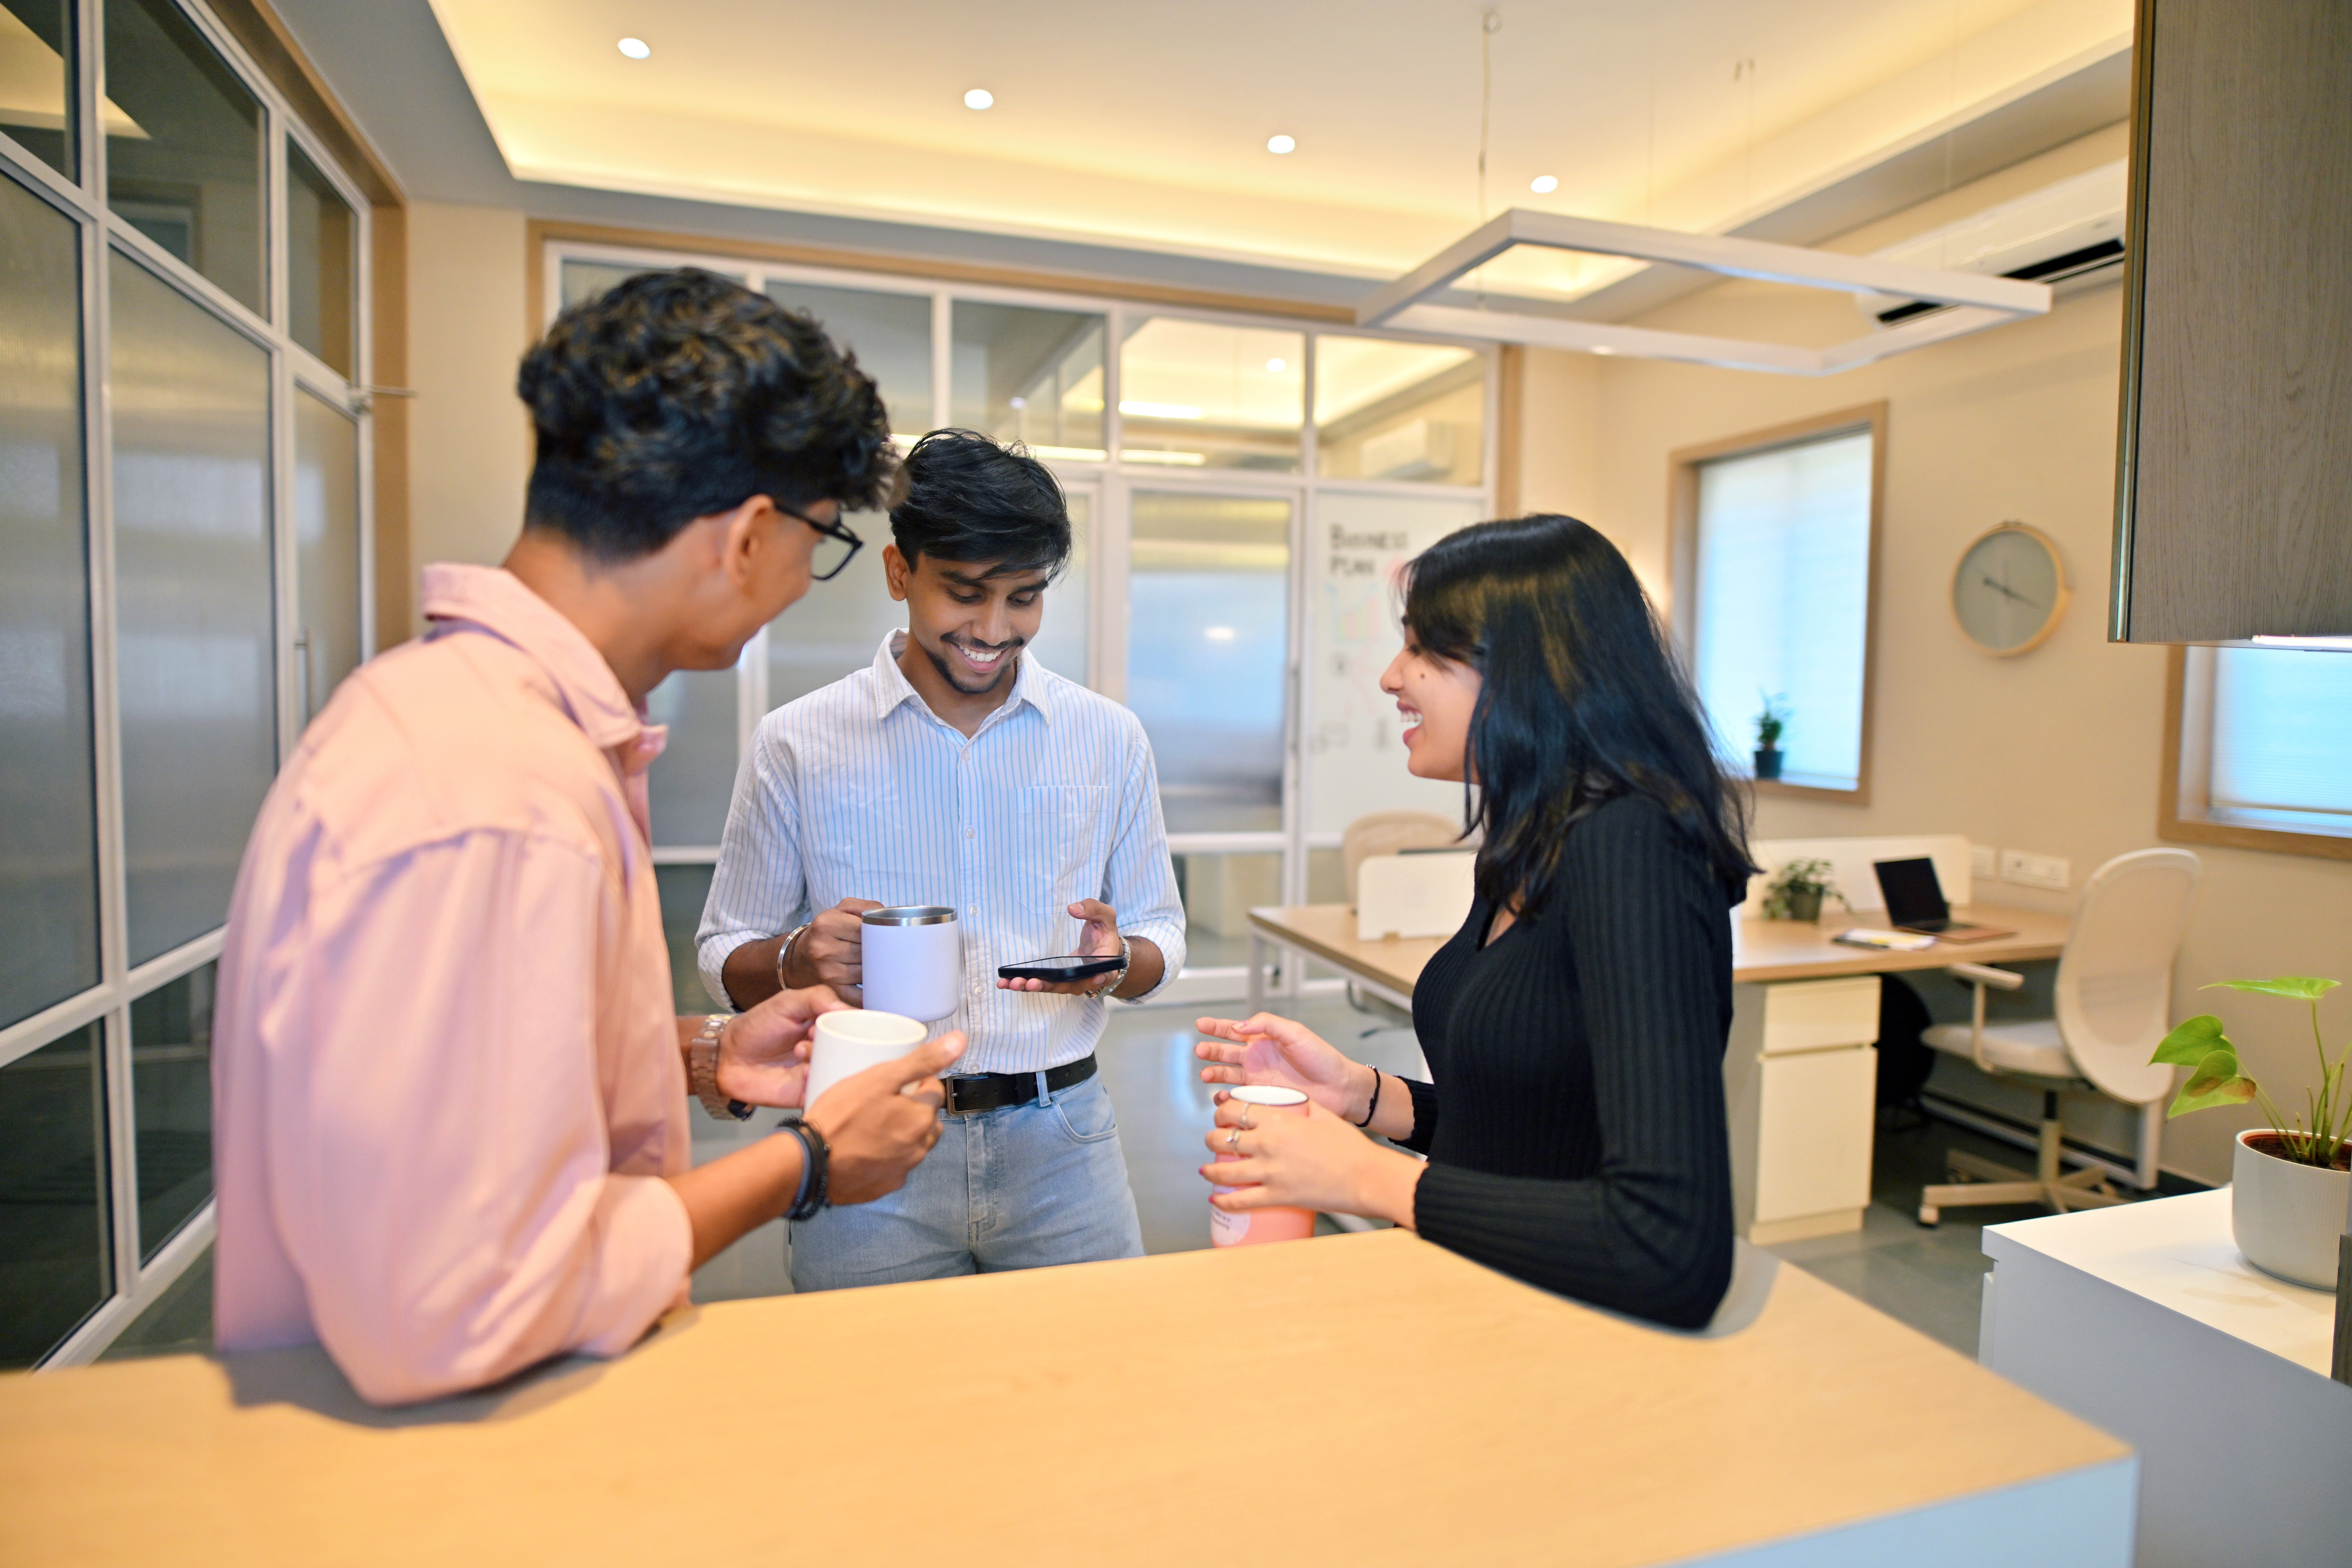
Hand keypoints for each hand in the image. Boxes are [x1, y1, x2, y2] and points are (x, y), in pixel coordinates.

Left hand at [709, 985, 851, 1107]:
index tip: (833, 1020)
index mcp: (827, 1025)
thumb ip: (817, 998)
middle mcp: (828, 1049)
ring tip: (801, 1052)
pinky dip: (818, 1081)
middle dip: (839, 1043)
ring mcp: (819, 1071)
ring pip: (842, 1071)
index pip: (856, 1026)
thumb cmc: (757, 1027)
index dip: (851, 1024)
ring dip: (825, 1061)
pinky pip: (826, 1091)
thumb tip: (845, 1008)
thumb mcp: (786, 1002)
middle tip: (812, 1037)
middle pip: (854, 1050)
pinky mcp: (809, 1092)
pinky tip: (802, 1073)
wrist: (728, 1057)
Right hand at [790, 897, 880, 1003]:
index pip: (867, 930)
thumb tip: (890, 919)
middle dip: (880, 953)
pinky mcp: (833, 991)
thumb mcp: (840, 911)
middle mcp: (824, 948)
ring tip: (878, 966)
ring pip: (867, 972)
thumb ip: (865, 907)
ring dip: (877, 971)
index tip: (886, 937)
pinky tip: (877, 986)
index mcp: (826, 924)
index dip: (880, 934)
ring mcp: (827, 972)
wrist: (797, 959)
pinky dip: (872, 992)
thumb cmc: (826, 933)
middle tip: (885, 952)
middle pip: (868, 952)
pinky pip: (860, 995)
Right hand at [805, 1031, 965, 1205]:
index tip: (895, 1080)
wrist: (808, 1163)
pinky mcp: (884, 1187)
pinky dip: (886, 1155)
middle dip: (913, 1109)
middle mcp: (919, 1148)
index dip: (917, 1081)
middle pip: (927, 1120)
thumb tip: (960, 1040)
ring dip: (902, 1133)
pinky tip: (864, 1148)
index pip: (934, 1091)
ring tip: (873, 1124)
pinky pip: (894, 1165)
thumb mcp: (880, 1078)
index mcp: (921, 1119)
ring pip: (913, 1144)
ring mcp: (902, 1170)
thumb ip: (921, 1060)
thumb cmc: (841, 1115)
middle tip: (883, 1101)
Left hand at [997, 898, 1123, 994]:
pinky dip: (1024, 984)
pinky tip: (1005, 982)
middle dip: (1047, 986)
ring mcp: (1071, 981)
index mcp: (1105, 965)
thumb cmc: (1104, 930)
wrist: (1101, 944)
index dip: (1092, 980)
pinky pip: (1042, 983)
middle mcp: (1087, 978)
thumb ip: (1092, 909)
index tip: (1089, 979)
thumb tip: (1072, 908)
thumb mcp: (1105, 915)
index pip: (1101, 976)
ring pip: (1052, 987)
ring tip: (1012, 983)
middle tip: (1029, 983)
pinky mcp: (1058, 979)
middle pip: (1068, 986)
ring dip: (1031, 987)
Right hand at [1194, 1012, 1374, 1120]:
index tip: (1201, 1024)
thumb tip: (1239, 1025)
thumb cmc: (1322, 1058)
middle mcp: (1258, 1059)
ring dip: (1214, 1073)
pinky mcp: (1262, 1098)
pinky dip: (1226, 1097)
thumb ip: (1267, 1024)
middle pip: (1225, 1053)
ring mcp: (1258, 1079)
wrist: (1339, 1088)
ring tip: (1206, 1075)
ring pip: (1228, 1075)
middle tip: (1200, 1051)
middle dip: (1210, 1050)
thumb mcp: (1295, 1032)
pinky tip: (1222, 1096)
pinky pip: (1238, 1097)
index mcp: (1264, 1040)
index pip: (1234, 1030)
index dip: (1216, 1027)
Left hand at [1199, 1091, 1422, 1225]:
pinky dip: (1223, 1202)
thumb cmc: (1350, 1147)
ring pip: (1223, 1171)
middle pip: (1221, 1138)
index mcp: (1278, 1120)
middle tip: (1214, 1141)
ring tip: (1207, 1170)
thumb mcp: (1323, 1113)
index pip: (1234, 1110)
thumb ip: (1301, 1105)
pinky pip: (1238, 1201)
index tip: (1222, 1116)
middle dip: (1212, 1139)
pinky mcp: (1275, 1197)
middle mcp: (1267, 1144)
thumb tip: (1290, 1102)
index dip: (1221, 1112)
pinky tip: (1216, 1200)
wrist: (1366, 1177)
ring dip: (1210, 1170)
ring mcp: (1269, 1172)